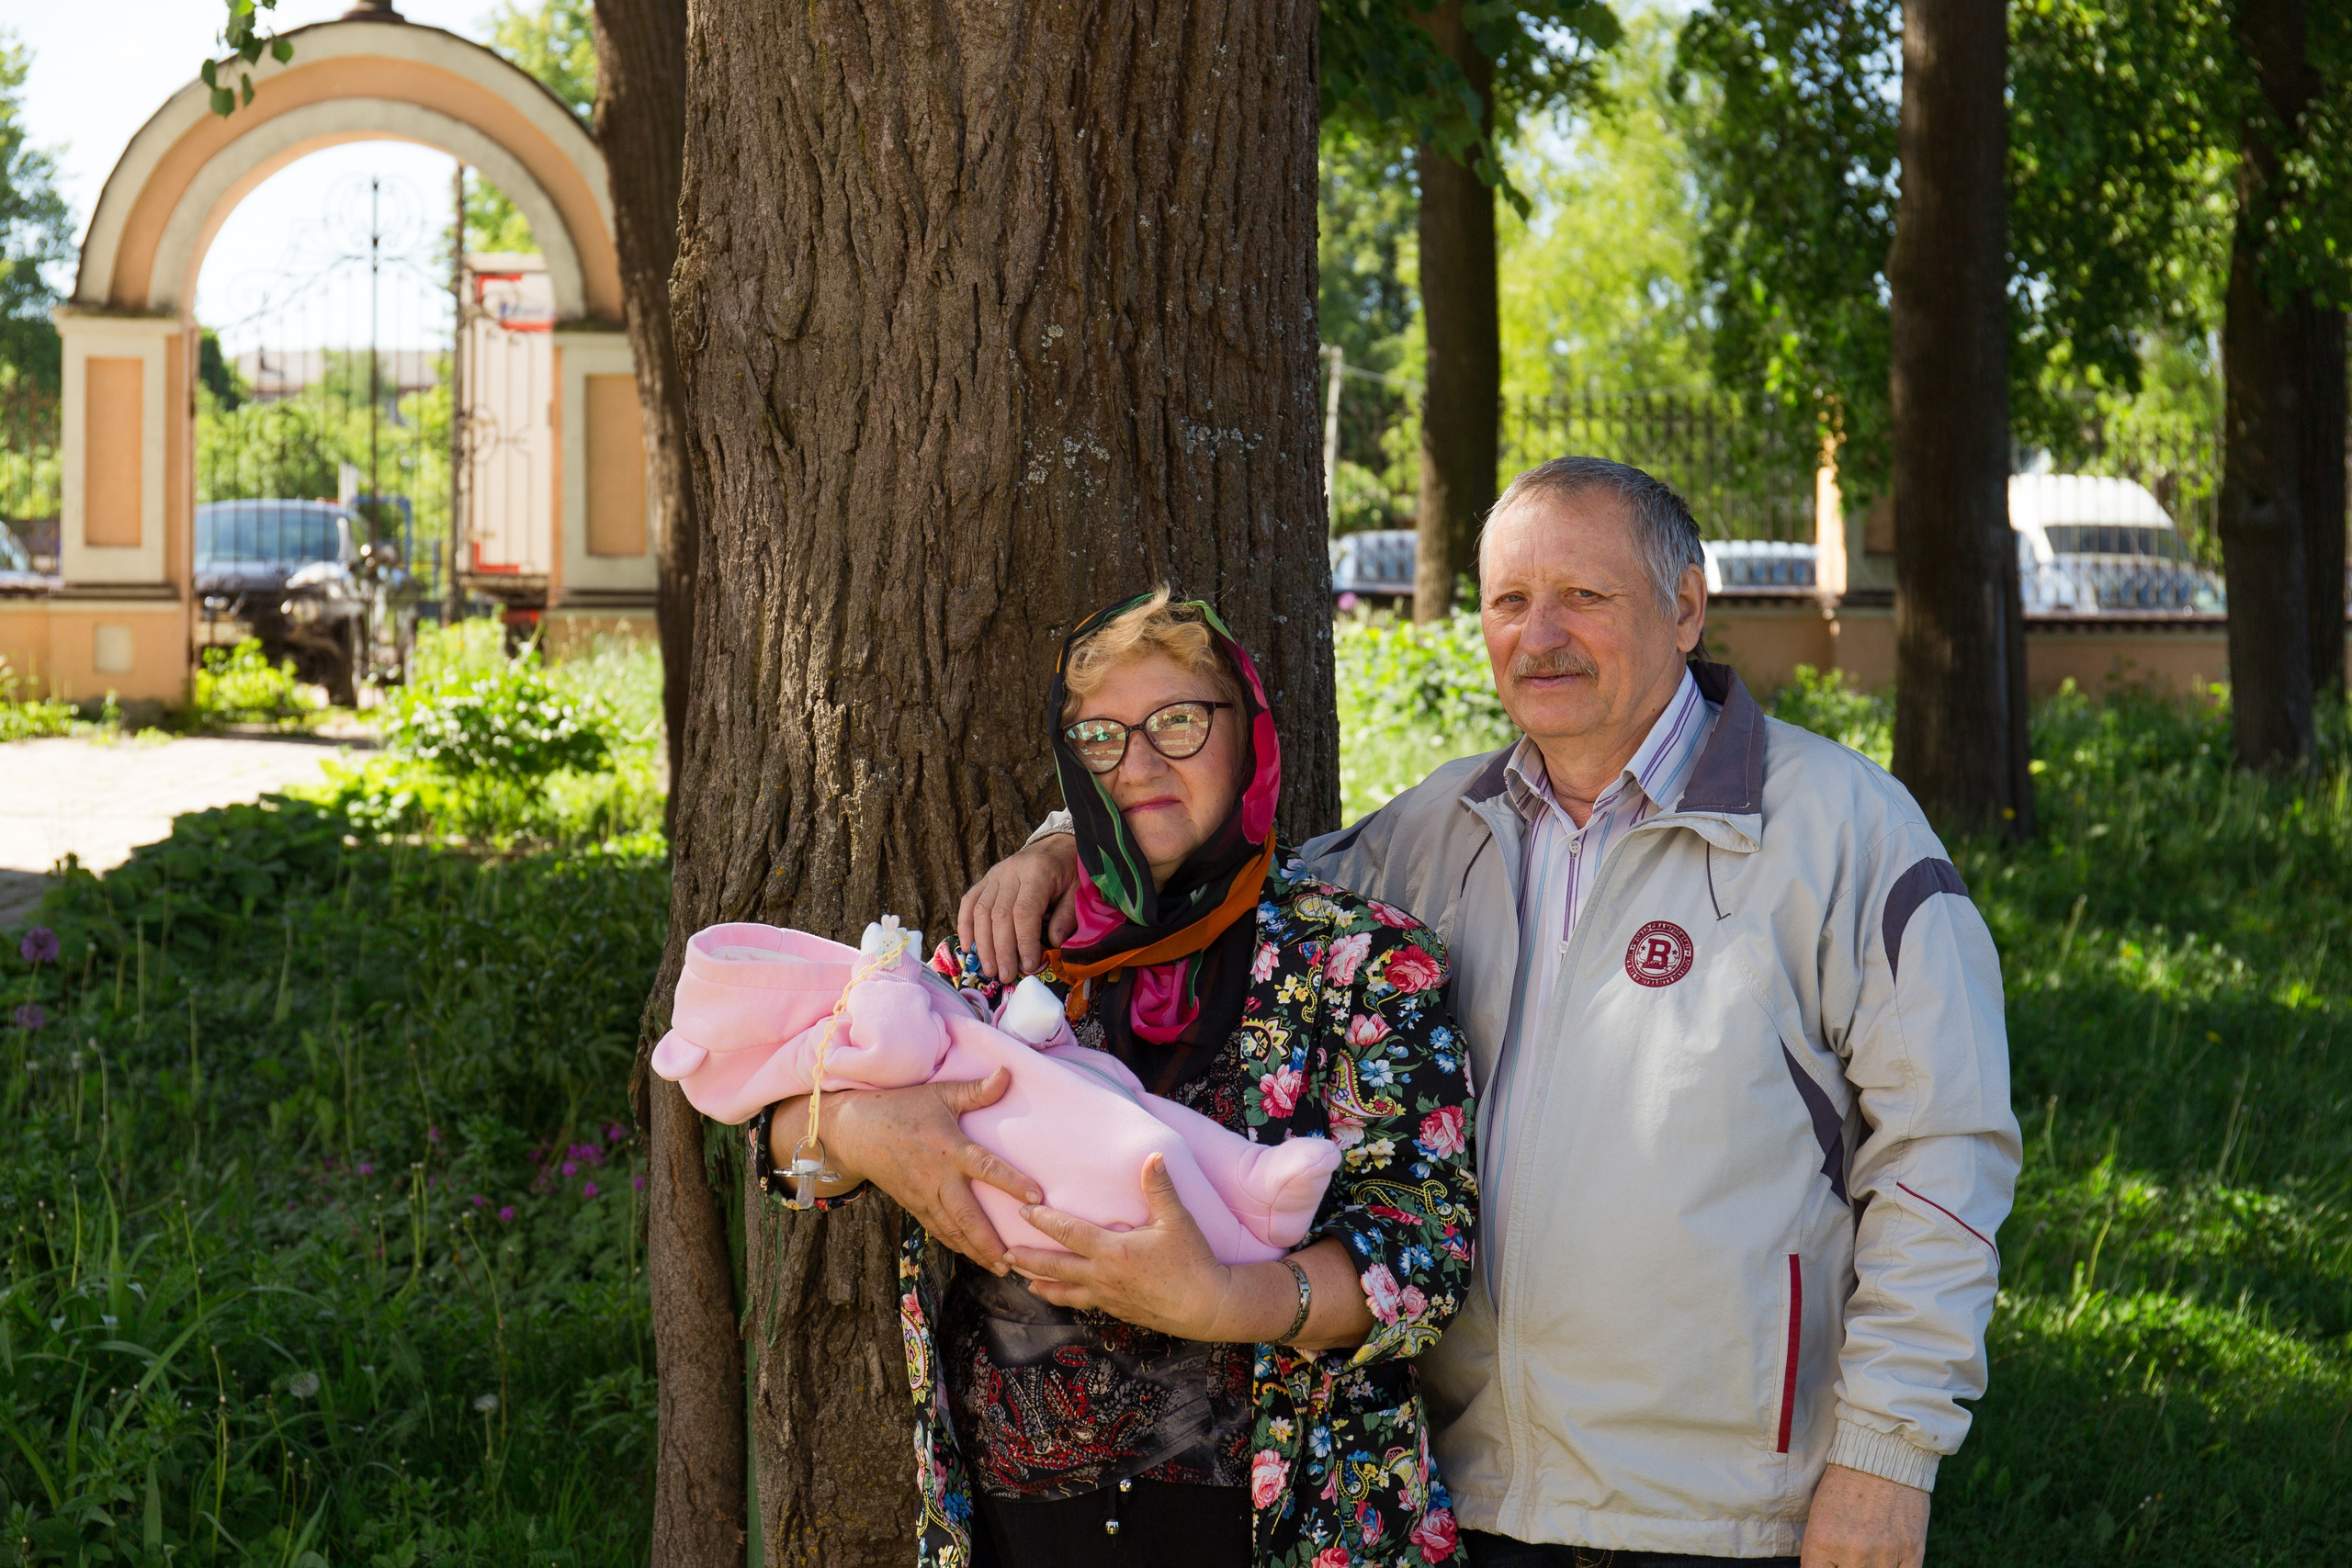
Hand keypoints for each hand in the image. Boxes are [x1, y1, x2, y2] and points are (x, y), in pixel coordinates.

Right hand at [780, 1070, 1041, 1273]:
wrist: (855, 1129)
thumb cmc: (901, 1107)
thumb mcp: (940, 1094)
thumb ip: (976, 1090)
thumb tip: (1008, 1072)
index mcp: (950, 1148)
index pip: (986, 1168)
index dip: (1012, 1182)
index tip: (1036, 1197)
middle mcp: (938, 1177)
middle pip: (968, 1216)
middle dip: (991, 1242)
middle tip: (1015, 1262)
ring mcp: (923, 1195)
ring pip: (952, 1229)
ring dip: (976, 1250)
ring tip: (1000, 1267)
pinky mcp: (912, 1204)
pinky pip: (937, 1229)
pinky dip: (955, 1244)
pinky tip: (971, 1256)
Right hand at [957, 833, 1080, 980]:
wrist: (1056, 845)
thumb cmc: (1069, 871)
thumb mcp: (1078, 891)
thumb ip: (1067, 916)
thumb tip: (1054, 943)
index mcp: (1038, 872)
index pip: (1024, 911)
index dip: (1024, 941)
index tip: (1027, 966)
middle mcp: (1011, 871)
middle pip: (999, 915)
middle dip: (1001, 949)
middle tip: (1005, 976)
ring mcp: (995, 874)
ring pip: (981, 911)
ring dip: (983, 944)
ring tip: (990, 969)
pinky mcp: (986, 878)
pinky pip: (969, 901)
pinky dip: (965, 925)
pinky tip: (968, 947)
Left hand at [1006, 1154, 1269, 1340]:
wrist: (1208, 1306)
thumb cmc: (1194, 1261)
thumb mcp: (1177, 1220)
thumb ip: (1159, 1187)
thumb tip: (1153, 1155)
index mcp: (1113, 1251)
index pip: (1069, 1233)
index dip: (1044, 1221)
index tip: (1023, 1211)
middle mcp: (1103, 1276)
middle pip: (1055, 1266)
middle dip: (1028, 1257)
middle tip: (1003, 1252)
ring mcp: (1108, 1296)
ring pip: (1064, 1291)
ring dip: (1041, 1282)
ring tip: (1020, 1278)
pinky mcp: (1117, 1310)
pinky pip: (1083, 1304)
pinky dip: (1064, 1298)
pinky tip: (1058, 1296)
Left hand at [1800, 1464, 1929, 1567]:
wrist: (1882, 1454)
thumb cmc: (1845, 1482)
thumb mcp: (1819, 1513)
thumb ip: (1821, 1550)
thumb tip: (1825, 1567)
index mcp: (1822, 1541)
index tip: (1831, 1562)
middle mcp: (1853, 1551)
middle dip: (1848, 1565)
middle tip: (1852, 1549)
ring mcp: (1884, 1553)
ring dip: (1872, 1566)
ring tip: (1870, 1548)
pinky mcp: (1912, 1550)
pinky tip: (1889, 1559)